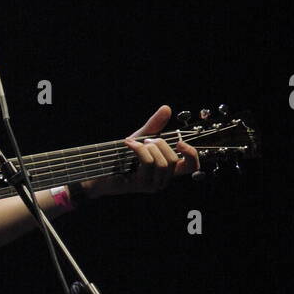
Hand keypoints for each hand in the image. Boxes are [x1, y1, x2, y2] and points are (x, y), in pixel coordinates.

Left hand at [83, 105, 199, 198]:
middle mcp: (164, 180)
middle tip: (145, 140)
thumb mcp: (141, 138)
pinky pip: (148, 162)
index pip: (192, 167)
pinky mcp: (142, 185)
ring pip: (162, 163)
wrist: (101, 168)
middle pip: (173, 160)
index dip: (191, 154)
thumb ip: (155, 125)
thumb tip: (167, 108)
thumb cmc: (123, 156)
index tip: (179, 142)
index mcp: (168, 169)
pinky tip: (128, 144)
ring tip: (136, 144)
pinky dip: (139, 149)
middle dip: (159, 144)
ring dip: (148, 148)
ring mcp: (153, 185)